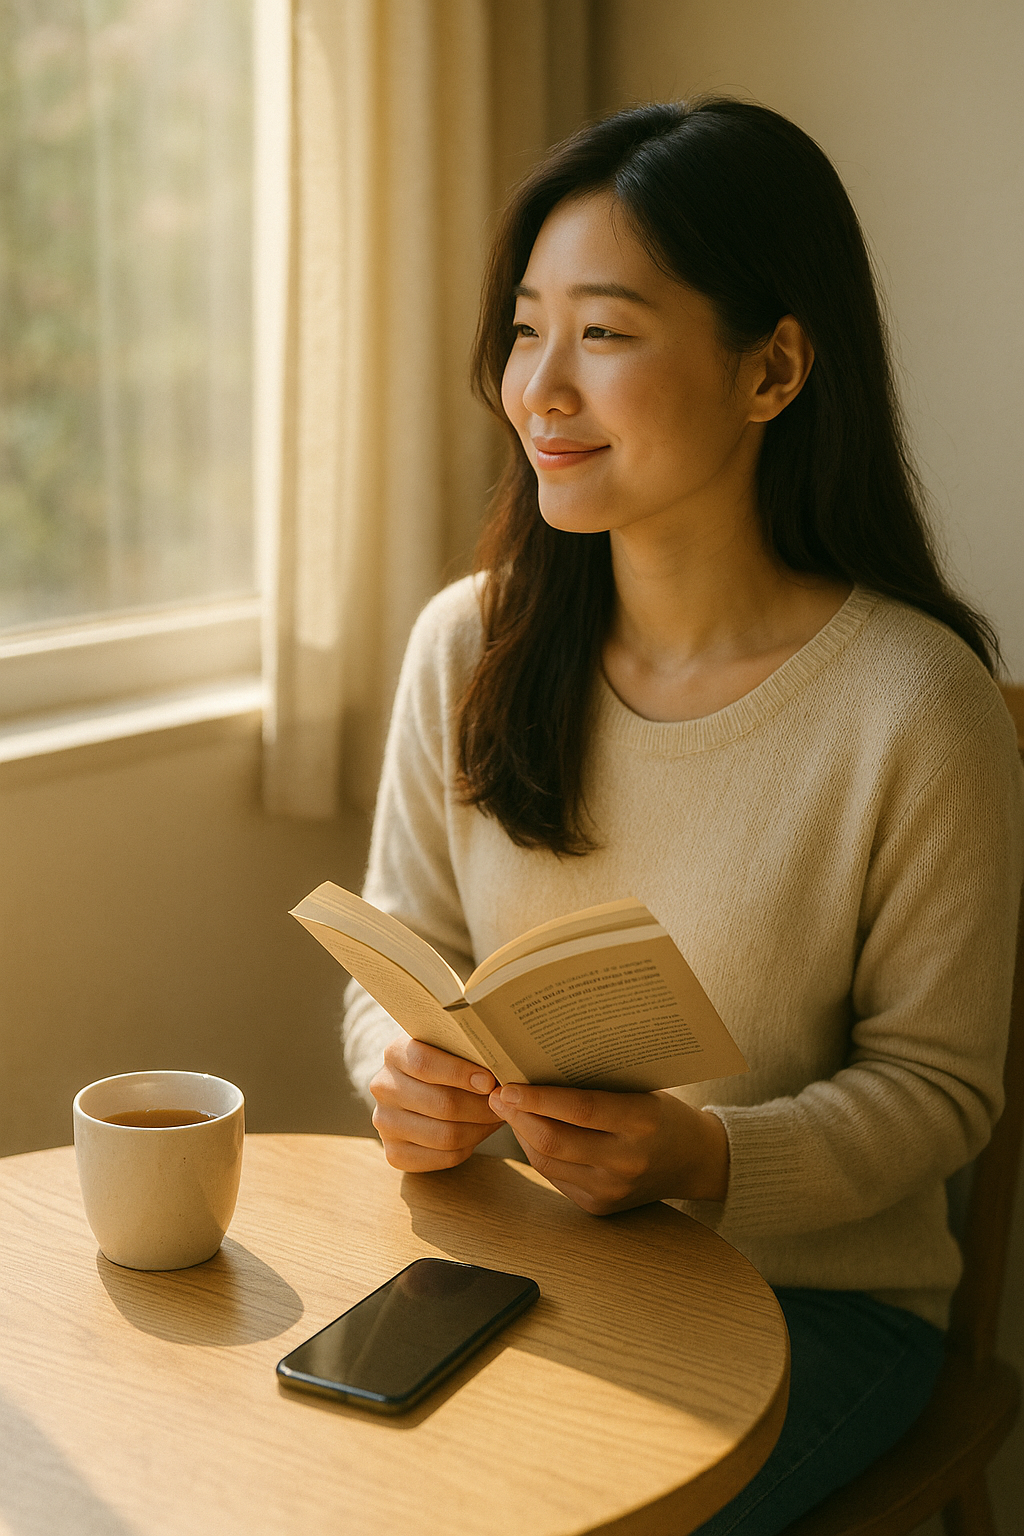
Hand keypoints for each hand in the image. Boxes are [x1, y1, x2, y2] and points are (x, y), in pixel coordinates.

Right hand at [370, 1037, 501, 1170]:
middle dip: (482, 1106)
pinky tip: (478, 1131)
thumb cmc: (446, 1062)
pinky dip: (469, 1146)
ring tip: (497, 1116)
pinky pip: (444, 1157)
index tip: (490, 1081)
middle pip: (442, 1104)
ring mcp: (385, 1123)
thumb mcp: (450, 1046)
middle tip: (504, 1103)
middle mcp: (383, 1088)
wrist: (421, 1090)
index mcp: (395, 1054)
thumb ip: (467, 1050)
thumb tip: (502, 1069)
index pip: (424, 1064)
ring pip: (446, 1135)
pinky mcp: (394, 1154)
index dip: (460, 1074)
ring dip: (480, 1128)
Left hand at [487, 1083, 729, 1214]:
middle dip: (518, 1116)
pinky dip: (538, 1152)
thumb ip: (595, 1083)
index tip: (507, 1084)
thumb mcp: (639, 1088)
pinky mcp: (599, 1207)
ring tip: (509, 1109)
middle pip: (555, 1141)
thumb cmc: (661, 1112)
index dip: (538, 1098)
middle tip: (497, 1094)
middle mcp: (626, 1161)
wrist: (695, 1160)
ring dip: (522, 1134)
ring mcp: (612, 1190)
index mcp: (642, 1122)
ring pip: (547, 1162)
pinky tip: (531, 1132)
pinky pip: (555, 1177)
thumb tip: (536, 1064)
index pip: (579, 1109)